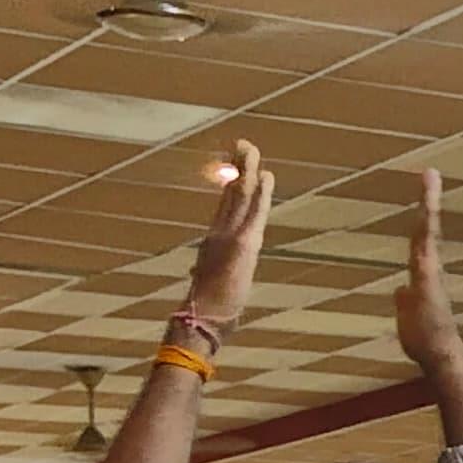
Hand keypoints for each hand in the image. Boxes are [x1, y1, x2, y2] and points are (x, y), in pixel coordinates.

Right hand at [181, 140, 274, 333]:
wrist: (203, 318)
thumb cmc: (207, 308)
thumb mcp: (208, 283)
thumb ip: (207, 271)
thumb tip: (197, 272)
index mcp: (213, 241)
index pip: (225, 206)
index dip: (232, 183)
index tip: (237, 165)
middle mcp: (219, 233)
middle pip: (231, 194)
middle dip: (238, 168)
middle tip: (242, 144)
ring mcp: (229, 236)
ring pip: (240, 196)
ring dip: (247, 170)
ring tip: (251, 149)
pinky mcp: (241, 244)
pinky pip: (253, 211)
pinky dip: (259, 192)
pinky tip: (265, 176)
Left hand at [392, 170, 462, 388]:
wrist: (439, 357)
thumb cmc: (425, 342)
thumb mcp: (407, 317)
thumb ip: (404, 301)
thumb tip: (400, 290)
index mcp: (422, 274)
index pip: (419, 239)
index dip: (421, 216)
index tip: (424, 193)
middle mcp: (428, 268)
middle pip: (425, 228)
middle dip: (428, 200)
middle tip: (430, 173)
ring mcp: (430, 273)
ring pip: (425, 233)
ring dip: (428, 206)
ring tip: (429, 181)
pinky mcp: (429, 281)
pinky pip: (425, 250)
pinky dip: (426, 231)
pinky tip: (426, 211)